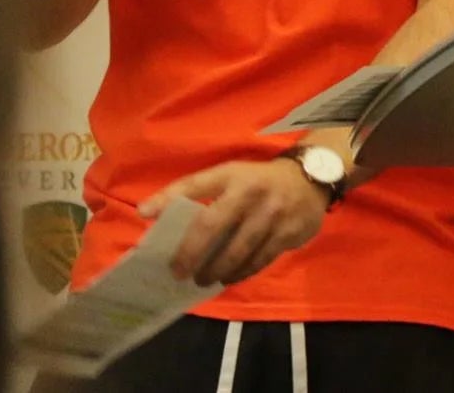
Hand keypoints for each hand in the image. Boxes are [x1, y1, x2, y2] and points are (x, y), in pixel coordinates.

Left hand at [140, 158, 327, 286]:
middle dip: (192, 252)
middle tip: (178, 272)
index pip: (196, 184)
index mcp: (233, 174)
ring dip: (216, 269)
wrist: (310, 179)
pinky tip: (228, 278)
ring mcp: (272, 214)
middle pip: (214, 225)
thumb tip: (154, 216)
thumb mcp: (232, 175)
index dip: (168, 197)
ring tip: (202, 279)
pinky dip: (240, 272)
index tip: (143, 214)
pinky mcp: (288, 233)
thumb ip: (199, 193)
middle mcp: (251, 192)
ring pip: (237, 250)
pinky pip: (259, 260)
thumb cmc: (258, 181)